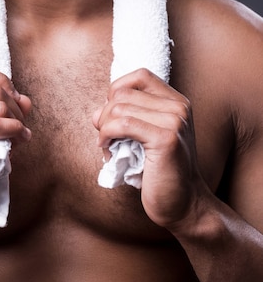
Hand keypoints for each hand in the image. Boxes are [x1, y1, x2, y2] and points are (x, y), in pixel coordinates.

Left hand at [92, 68, 206, 229]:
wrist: (185, 205)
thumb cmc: (160, 172)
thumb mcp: (144, 137)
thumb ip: (125, 117)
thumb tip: (97, 112)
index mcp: (177, 102)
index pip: (140, 76)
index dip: (118, 90)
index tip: (113, 115)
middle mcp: (179, 107)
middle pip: (124, 92)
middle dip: (105, 113)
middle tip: (105, 136)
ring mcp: (174, 122)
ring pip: (119, 108)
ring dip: (104, 128)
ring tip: (108, 148)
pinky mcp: (166, 139)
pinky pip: (123, 124)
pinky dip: (106, 136)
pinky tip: (107, 150)